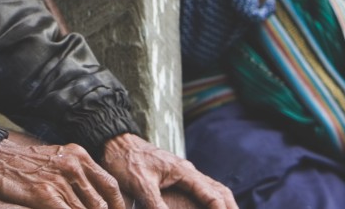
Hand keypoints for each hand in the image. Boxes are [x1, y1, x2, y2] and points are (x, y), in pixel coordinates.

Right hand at [0, 136, 126, 208]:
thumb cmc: (25, 163)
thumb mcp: (57, 159)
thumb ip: (77, 175)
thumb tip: (94, 199)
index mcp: (79, 155)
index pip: (109, 185)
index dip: (118, 206)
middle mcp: (73, 166)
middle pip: (100, 203)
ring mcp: (59, 180)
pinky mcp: (44, 194)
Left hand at [100, 134, 236, 208]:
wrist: (114, 142)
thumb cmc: (126, 160)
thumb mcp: (140, 185)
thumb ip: (156, 205)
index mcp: (184, 171)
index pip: (212, 194)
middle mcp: (187, 171)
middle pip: (218, 190)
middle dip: (230, 207)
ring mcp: (182, 172)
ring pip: (211, 188)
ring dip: (222, 203)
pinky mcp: (174, 175)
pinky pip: (199, 188)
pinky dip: (210, 199)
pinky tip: (209, 207)